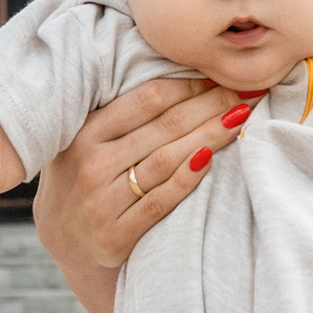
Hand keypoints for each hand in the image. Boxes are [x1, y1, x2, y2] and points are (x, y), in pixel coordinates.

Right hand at [29, 65, 251, 306]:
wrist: (65, 242)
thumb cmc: (84, 178)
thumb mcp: (84, 141)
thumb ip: (119, 114)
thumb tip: (178, 70)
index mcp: (85, 133)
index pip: (148, 99)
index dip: (189, 85)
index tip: (219, 76)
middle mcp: (92, 164)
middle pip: (165, 127)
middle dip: (211, 105)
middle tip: (246, 90)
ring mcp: (102, 202)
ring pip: (167, 161)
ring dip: (210, 136)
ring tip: (240, 118)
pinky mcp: (114, 236)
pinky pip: (159, 202)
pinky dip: (187, 180)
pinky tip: (211, 160)